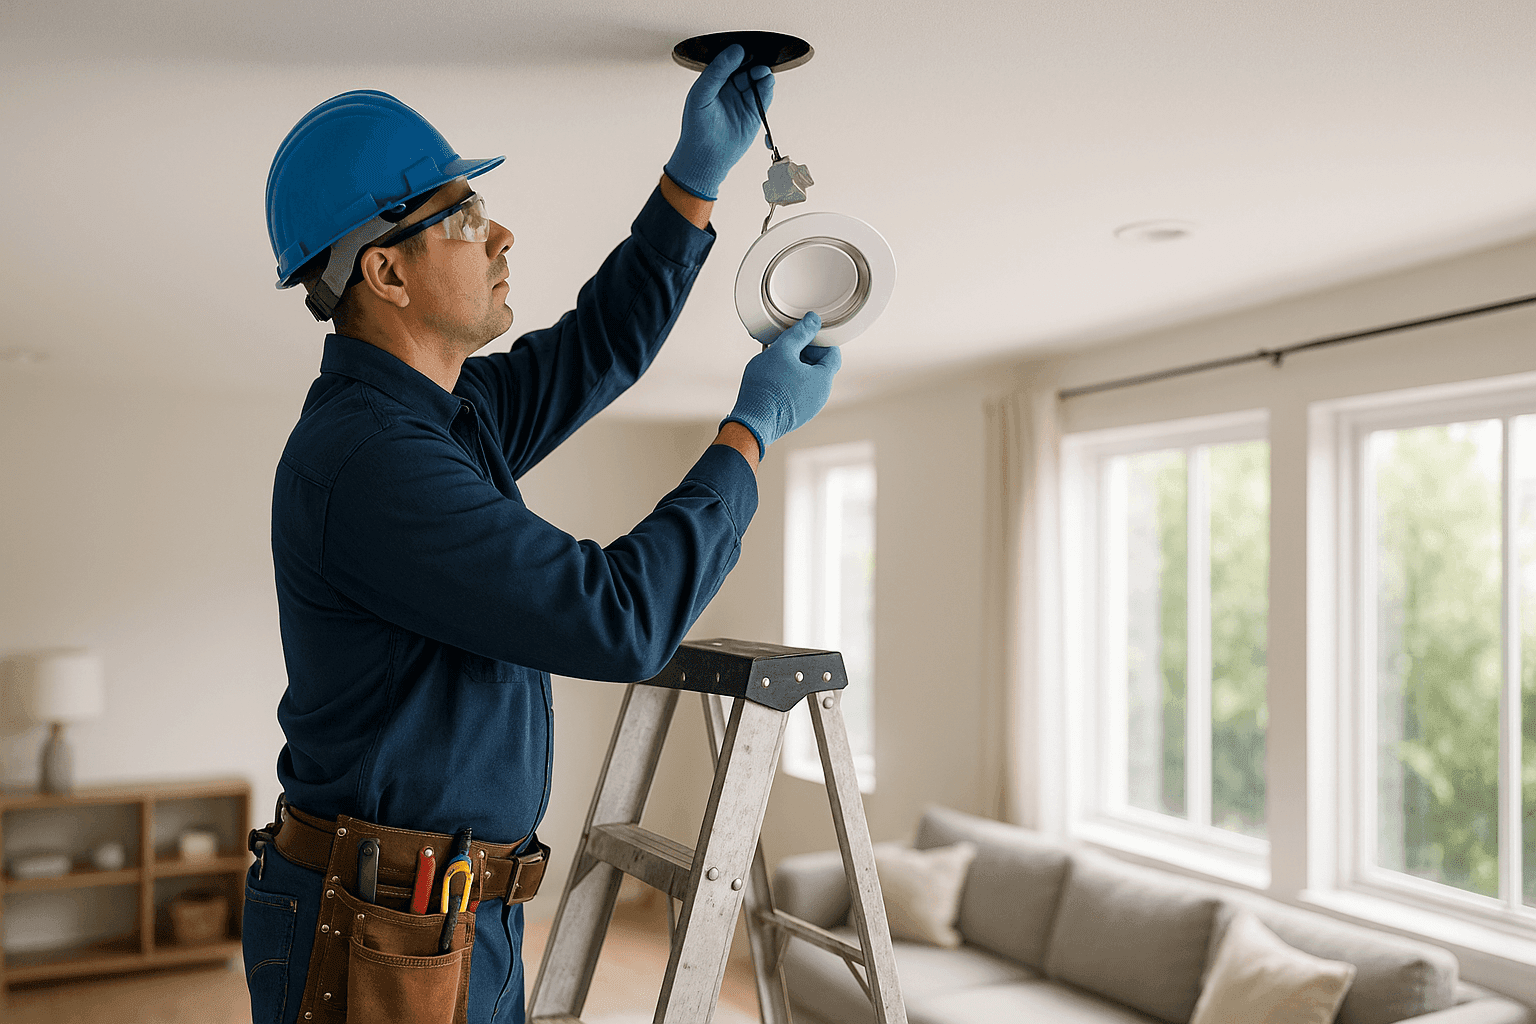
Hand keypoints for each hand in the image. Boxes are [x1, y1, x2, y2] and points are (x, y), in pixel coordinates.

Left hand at [664, 44, 773, 201]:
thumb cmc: (696, 129)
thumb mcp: (702, 93)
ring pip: (756, 80)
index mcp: (713, 82)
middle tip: (757, 59)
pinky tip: (766, 82)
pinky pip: (764, 96)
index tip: (743, 49)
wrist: (706, 158)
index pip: (727, 61)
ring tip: (762, 72)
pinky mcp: (754, 113)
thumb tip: (735, 51)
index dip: (736, 54)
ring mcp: (742, 101)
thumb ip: (717, 71)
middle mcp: (728, 89)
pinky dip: (767, 87)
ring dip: (761, 73)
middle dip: (752, 62)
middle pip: (745, 68)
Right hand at [722, 313, 840, 456]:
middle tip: (785, 347)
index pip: (833, 352)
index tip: (802, 336)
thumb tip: (813, 321)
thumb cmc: (767, 388)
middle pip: (819, 365)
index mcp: (823, 379)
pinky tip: (771, 378)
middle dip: (803, 352)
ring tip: (774, 362)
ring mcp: (809, 407)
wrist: (752, 422)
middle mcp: (821, 395)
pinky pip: (797, 391)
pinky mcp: (796, 414)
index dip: (819, 340)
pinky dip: (788, 381)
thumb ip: (800, 333)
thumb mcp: (782, 350)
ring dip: (793, 366)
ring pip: (806, 378)